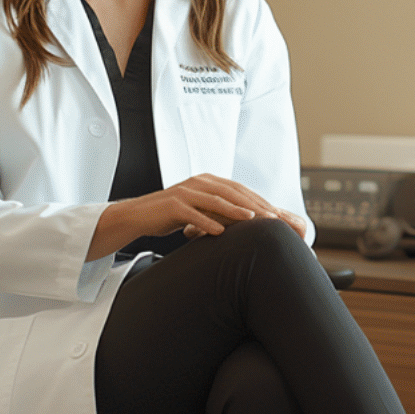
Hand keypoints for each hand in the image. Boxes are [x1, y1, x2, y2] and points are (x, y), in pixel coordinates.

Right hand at [90, 173, 304, 258]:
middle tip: (272, 217)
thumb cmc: (172, 214)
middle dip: (254, 204)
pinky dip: (206, 222)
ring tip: (253, 220)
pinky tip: (219, 231)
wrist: (138, 215)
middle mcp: (199, 182)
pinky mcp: (172, 204)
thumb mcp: (199, 209)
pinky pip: (192, 213)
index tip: (276, 214)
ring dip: (235, 210)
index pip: (239, 190)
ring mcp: (185, 192)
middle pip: (232, 192)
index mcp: (208, 181)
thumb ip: (220, 210)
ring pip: (216, 200)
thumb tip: (247, 220)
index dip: (258, 200)